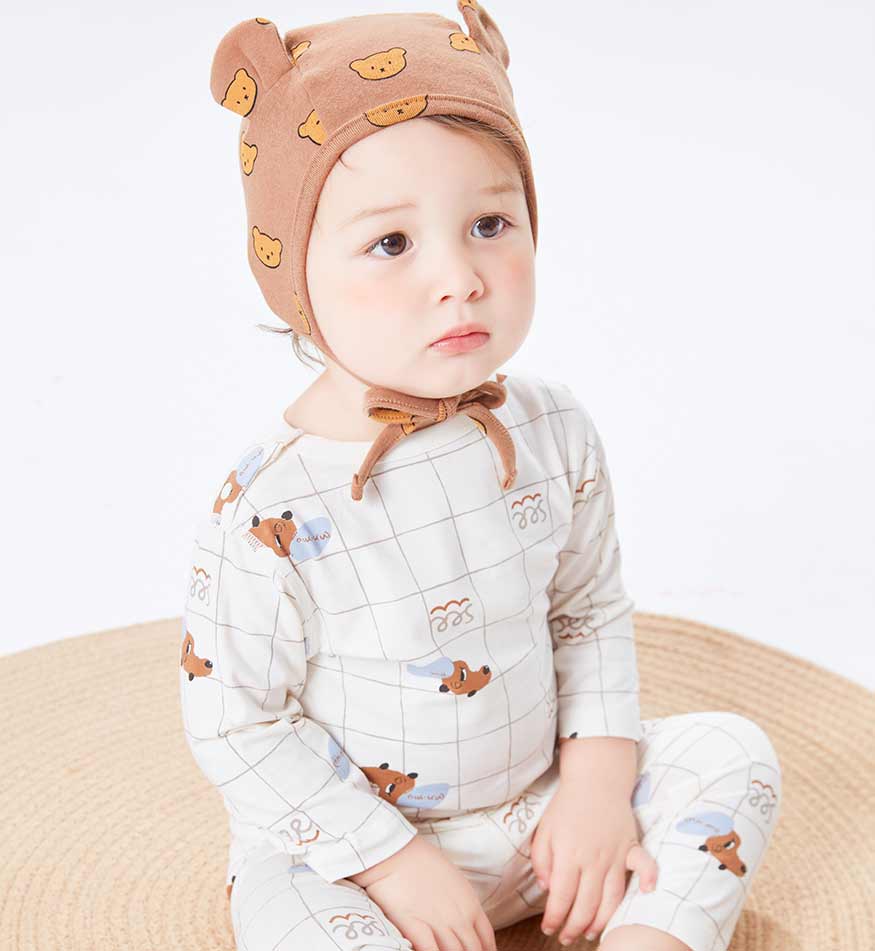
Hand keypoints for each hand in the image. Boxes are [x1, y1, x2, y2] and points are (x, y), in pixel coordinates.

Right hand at [349, 834, 496, 950]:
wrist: (395, 852)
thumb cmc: (422, 861)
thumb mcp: (453, 880)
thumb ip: (462, 903)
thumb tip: (465, 920)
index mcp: (470, 903)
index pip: (486, 939)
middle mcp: (459, 917)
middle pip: (473, 950)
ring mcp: (438, 924)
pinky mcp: (415, 927)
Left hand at [530, 781, 657, 944]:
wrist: (594, 779)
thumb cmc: (566, 806)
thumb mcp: (543, 831)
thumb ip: (541, 861)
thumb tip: (548, 888)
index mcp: (568, 854)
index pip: (561, 897)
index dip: (554, 918)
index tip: (549, 928)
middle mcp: (593, 859)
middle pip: (586, 905)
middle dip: (574, 927)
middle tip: (566, 937)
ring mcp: (615, 854)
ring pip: (611, 898)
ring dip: (601, 921)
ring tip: (589, 933)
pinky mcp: (631, 846)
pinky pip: (644, 866)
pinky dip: (648, 880)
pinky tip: (645, 894)